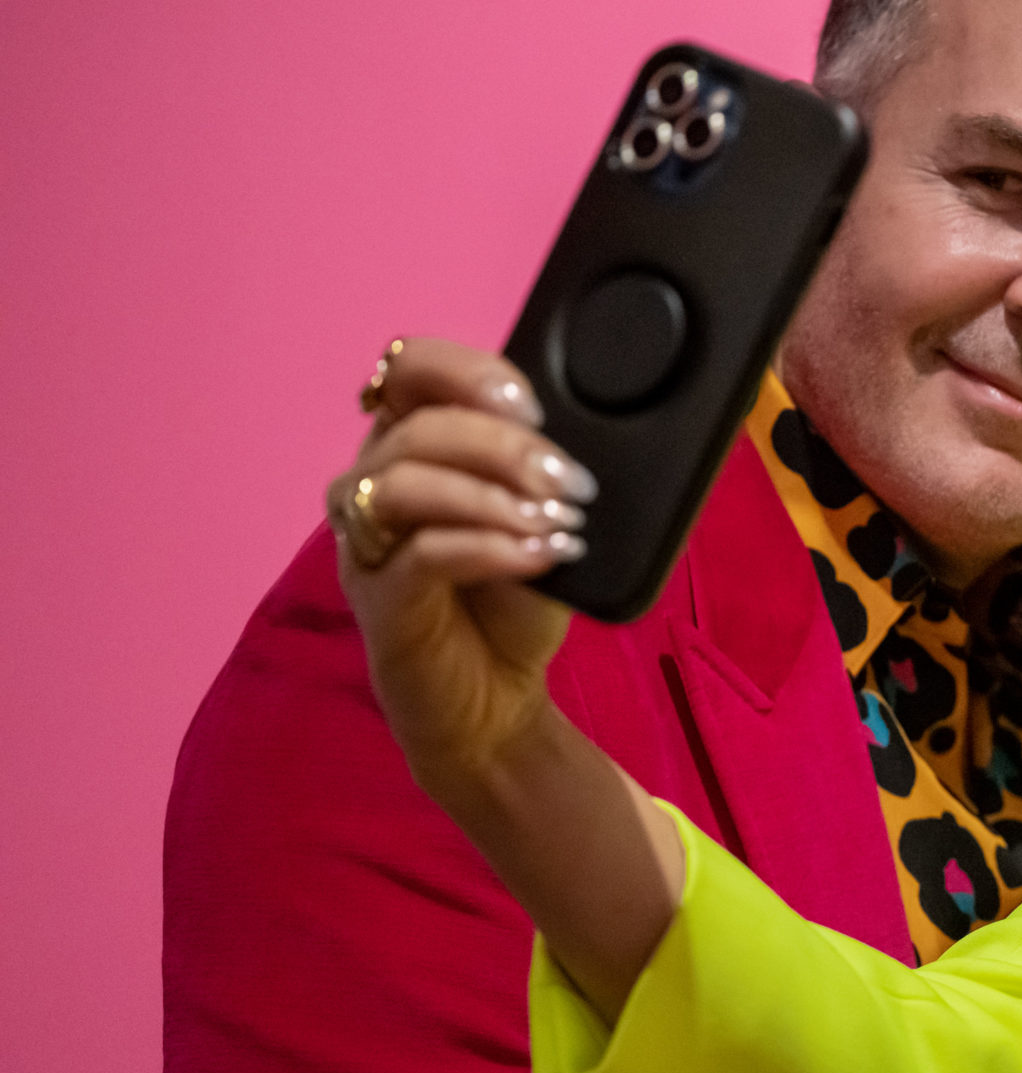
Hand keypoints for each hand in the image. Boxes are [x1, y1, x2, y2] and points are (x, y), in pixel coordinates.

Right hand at [327, 338, 592, 793]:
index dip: (467, 370)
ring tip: (555, 525)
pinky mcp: (379, 599)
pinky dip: (487, 547)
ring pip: (403, 483)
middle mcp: (376, 483)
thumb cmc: (514, 600)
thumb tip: (601, 433)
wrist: (494, 704)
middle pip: (417, 426)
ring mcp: (369, 543)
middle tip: (571, 485)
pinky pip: (419, 555)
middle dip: (504, 446)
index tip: (533, 405)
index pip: (409, 368)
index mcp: (413, 444)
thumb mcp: (546, 519)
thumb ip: (550, 470)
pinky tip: (538, 558)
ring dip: (491, 494)